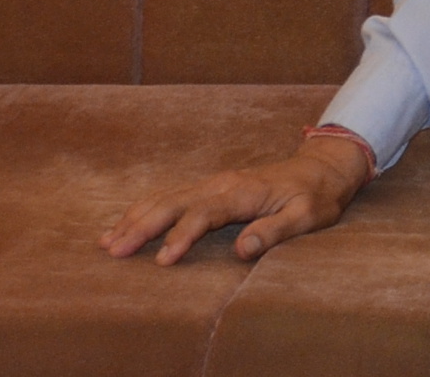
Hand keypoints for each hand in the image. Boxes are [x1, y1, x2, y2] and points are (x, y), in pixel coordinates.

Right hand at [103, 136, 370, 267]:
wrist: (322, 168)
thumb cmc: (316, 197)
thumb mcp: (307, 217)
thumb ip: (275, 231)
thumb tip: (242, 250)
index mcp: (243, 192)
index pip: (204, 213)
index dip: (182, 236)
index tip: (163, 260)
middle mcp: (222, 184)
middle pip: (175, 202)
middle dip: (143, 226)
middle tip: (114, 250)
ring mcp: (214, 183)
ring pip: (167, 197)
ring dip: (137, 217)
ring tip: (107, 240)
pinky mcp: (210, 188)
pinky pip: (172, 196)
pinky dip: (146, 209)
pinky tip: (127, 222)